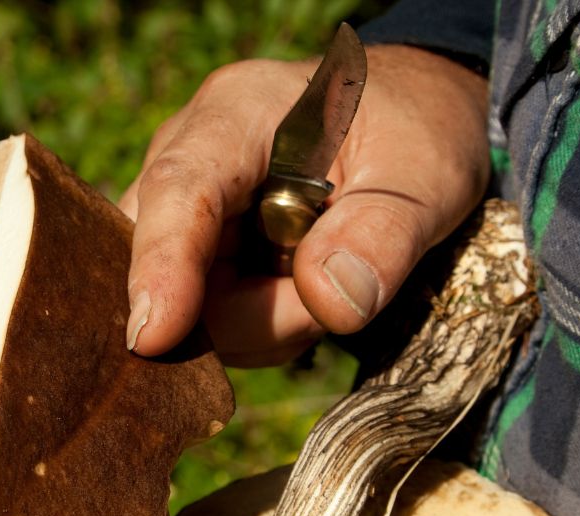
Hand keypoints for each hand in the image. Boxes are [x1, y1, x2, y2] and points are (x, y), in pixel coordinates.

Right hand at [120, 45, 489, 365]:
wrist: (402, 124)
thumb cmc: (411, 129)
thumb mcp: (425, 172)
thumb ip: (382, 233)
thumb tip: (330, 305)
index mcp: (237, 113)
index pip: (178, 190)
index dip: (161, 265)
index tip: (153, 338)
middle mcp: (185, 157)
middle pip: (174, 267)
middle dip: (253, 311)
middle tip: (335, 294)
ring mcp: (178, 211)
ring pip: (189, 308)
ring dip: (263, 322)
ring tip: (324, 276)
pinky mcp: (186, 255)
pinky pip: (203, 321)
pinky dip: (257, 327)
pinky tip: (295, 288)